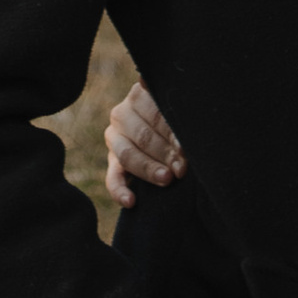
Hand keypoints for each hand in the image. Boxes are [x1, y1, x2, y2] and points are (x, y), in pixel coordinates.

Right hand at [103, 80, 186, 207]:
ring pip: (127, 155)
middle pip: (142, 136)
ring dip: (148, 169)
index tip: (185, 148)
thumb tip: (181, 104)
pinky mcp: (112, 163)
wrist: (168, 138)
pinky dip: (120, 191)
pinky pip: (112, 178)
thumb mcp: (178, 111)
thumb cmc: (180, 121)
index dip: (170, 132)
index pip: (154, 113)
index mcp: (139, 95)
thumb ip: (178, 108)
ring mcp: (114, 139)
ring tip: (167, 179)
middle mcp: (122, 114)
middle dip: (165, 153)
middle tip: (182, 168)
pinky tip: (131, 201)